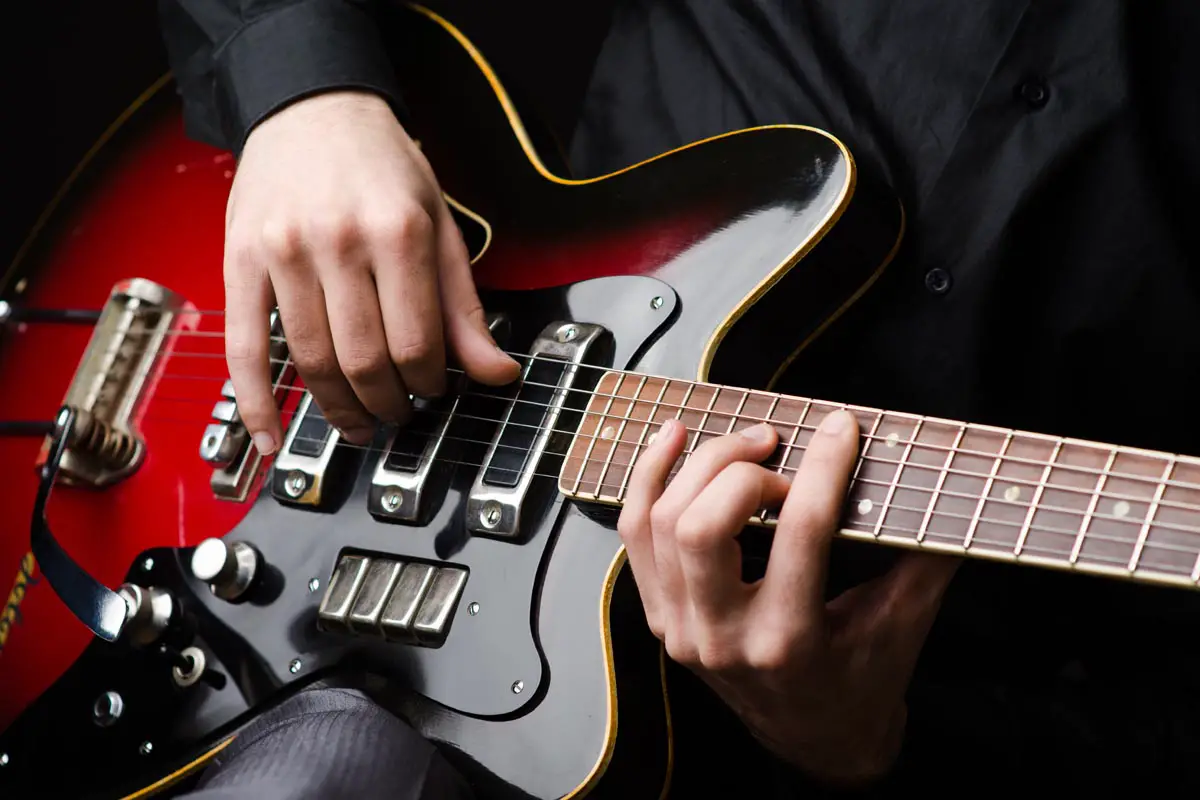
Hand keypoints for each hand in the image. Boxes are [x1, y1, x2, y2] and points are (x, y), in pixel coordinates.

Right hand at [223, 90, 519, 453]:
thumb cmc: (382, 167)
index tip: (432, 391)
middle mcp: (339, 241)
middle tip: (397, 415)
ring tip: (358, 422)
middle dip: (387, 404)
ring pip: (311, 361)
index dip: (428, 383)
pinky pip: (243, 347)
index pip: (416, 343)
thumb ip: (464, 307)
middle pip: (364, 360)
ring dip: (337, 408)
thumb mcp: (440, 225)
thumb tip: (498, 372)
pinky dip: (256, 402)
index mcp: (399, 233)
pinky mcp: (241, 260)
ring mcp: (284, 252)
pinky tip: (269, 436)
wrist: (312, 107)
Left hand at [618, 411, 959, 785]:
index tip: (841, 427)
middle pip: (703, 527)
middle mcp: (723, 637)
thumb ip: (925, 557)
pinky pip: (634, 535)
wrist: (816, 740)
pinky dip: (648, 480)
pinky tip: (673, 440)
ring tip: (746, 442)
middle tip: (781, 449)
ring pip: (662, 524)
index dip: (823, 468)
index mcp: (790, 641)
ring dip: (698, 464)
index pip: (801, 534)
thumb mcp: (904, 625)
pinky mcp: (660, 616)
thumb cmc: (861, 682)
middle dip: (742, 469)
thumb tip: (946, 484)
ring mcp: (681, 629)